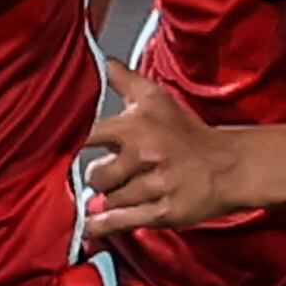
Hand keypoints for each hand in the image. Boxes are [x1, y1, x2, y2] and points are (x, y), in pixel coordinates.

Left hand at [80, 62, 245, 237]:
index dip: (69, 144)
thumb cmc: (186, 133)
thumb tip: (102, 59)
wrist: (229, 165)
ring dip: (113, 198)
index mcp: (136, 126)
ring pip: (110, 199)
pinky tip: (90, 226)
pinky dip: (103, 225)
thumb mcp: (156, 100)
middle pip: (96, 176)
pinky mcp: (163, 212)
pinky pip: (121, 221)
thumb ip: (124, 80)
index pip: (88, 135)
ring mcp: (154, 185)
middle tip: (115, 173)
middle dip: (100, 177)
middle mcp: (144, 154)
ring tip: (129, 189)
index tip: (56, 148)